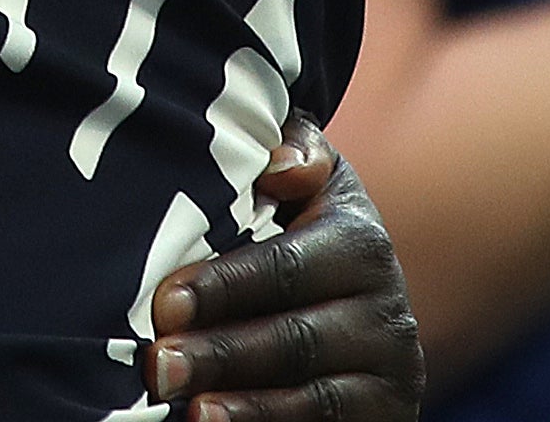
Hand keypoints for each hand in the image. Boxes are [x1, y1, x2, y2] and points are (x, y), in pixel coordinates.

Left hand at [142, 120, 418, 417]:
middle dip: (221, 352)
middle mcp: (387, 310)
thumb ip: (295, 154)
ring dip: (246, 404)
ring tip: (189, 409)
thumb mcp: (310, 189)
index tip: (165, 304)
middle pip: (295, 338)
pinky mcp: (388, 417)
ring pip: (315, 395)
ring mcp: (391, 372)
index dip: (224, 286)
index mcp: (359, 241)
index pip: (285, 267)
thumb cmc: (303, 238)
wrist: (355, 311)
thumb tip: (279, 164)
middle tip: (158, 365)